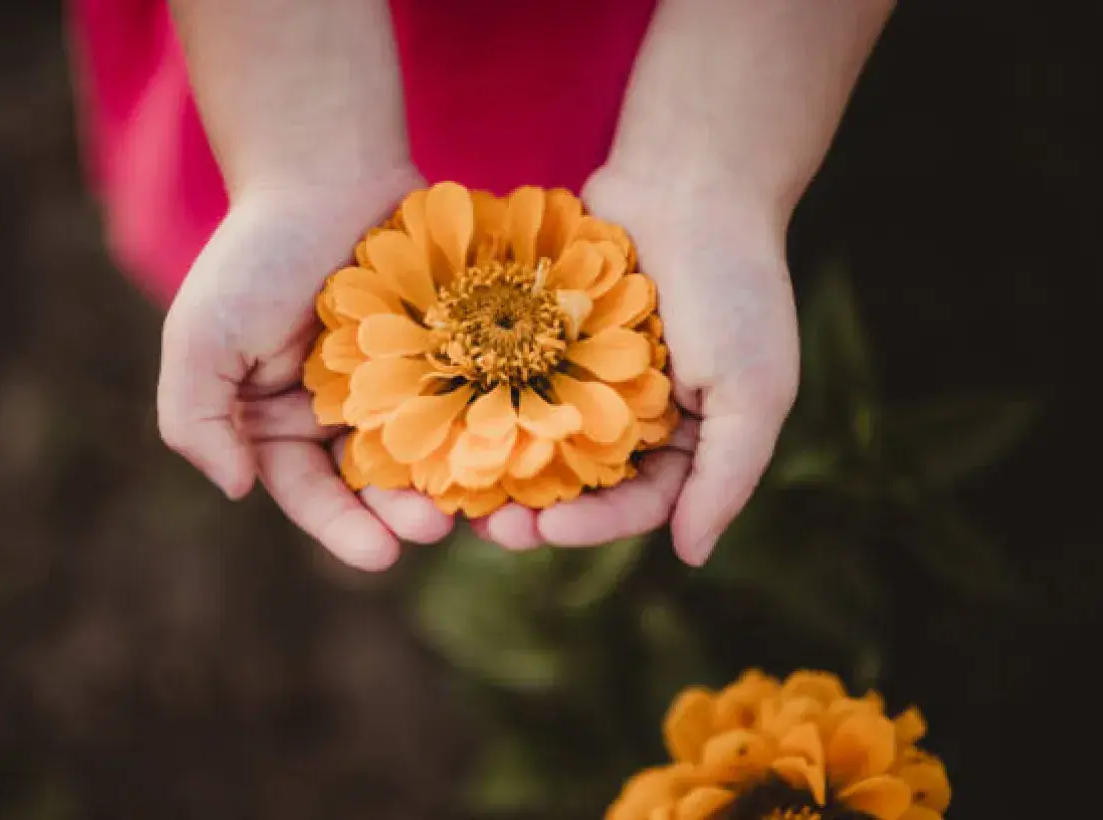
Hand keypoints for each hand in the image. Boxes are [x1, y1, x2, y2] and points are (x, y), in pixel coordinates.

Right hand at [156, 168, 454, 570]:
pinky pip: (472, 399)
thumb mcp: (201, 337)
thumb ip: (196, 420)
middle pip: (378, 483)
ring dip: (451, 482)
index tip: (378, 558)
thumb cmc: (257, 254)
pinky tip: (510, 449)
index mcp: (282, 423)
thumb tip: (235, 491)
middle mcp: (344, 413)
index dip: (342, 529)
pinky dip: (488, 427)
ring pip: (430, 451)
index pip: (311, 493)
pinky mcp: (450, 352)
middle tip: (433, 529)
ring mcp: (402, 383)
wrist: (325, 170)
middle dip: (403, 512)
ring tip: (475, 503)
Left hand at [472, 167, 799, 564]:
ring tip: (458, 489)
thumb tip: (692, 556)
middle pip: (579, 482)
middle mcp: (632, 413)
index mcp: (685, 436)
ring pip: (536, 438)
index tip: (547, 531)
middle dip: (536, 508)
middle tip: (490, 527)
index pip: (638, 503)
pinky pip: (510, 380)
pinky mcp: (544, 335)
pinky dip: (485, 404)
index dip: (594, 526)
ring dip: (501, 468)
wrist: (691, 179)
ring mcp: (584, 373)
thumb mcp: (755, 389)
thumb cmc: (734, 284)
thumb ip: (727, 477)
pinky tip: (449, 423)